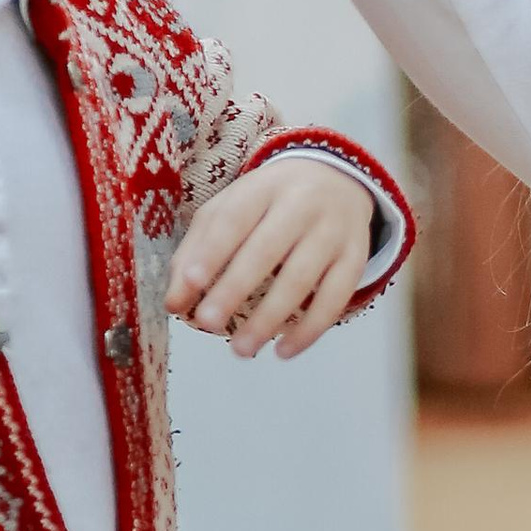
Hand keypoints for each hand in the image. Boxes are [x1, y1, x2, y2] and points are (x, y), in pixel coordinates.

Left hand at [167, 158, 375, 358]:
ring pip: (302, 278)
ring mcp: (333, 231)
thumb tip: (175, 302)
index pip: (235, 217)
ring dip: (270, 318)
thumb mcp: (231, 209)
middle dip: (236, 287)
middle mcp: (303, 205)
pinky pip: (335, 299)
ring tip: (241, 349)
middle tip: (208, 322)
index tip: (191, 284)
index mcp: (264, 187)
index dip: (213, 251)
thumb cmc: (271, 203)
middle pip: (268, 248)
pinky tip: (283, 351)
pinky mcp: (354, 258)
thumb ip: (196, 251)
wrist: (338, 179)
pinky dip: (309, 329)